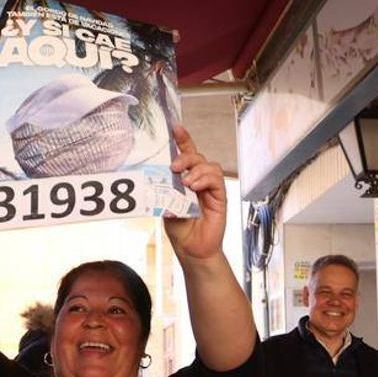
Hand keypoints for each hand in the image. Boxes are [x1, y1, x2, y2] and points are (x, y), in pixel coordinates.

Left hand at [164, 125, 226, 260]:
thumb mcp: (166, 206)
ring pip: (208, 165)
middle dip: (185, 156)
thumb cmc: (180, 228)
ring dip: (196, 169)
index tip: (174, 126)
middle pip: (197, 156)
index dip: (182, 139)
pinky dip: (205, 179)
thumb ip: (165, 190)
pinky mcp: (220, 197)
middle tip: (174, 167)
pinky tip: (194, 186)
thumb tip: (157, 177)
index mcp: (185, 179)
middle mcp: (199, 180)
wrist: (192, 250)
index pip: (186, 154)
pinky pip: (216, 179)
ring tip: (185, 182)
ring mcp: (210, 188)